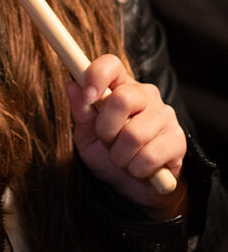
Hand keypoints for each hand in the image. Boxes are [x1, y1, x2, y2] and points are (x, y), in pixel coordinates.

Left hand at [66, 54, 187, 216]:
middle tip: (107, 141)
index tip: (87, 97)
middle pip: (122, 99)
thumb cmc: (109, 154)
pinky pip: (149, 157)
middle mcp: (146, 95)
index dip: (96, 76)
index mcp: (121, 87)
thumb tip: (71, 85)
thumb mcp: (87, 136)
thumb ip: (81, 112)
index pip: (111, 64)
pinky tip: (140, 168)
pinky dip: (136, 169)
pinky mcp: (178, 140)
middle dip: (106, 129)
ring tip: (123, 157)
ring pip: (134, 134)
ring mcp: (165, 116)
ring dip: (120, 155)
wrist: (134, 187)